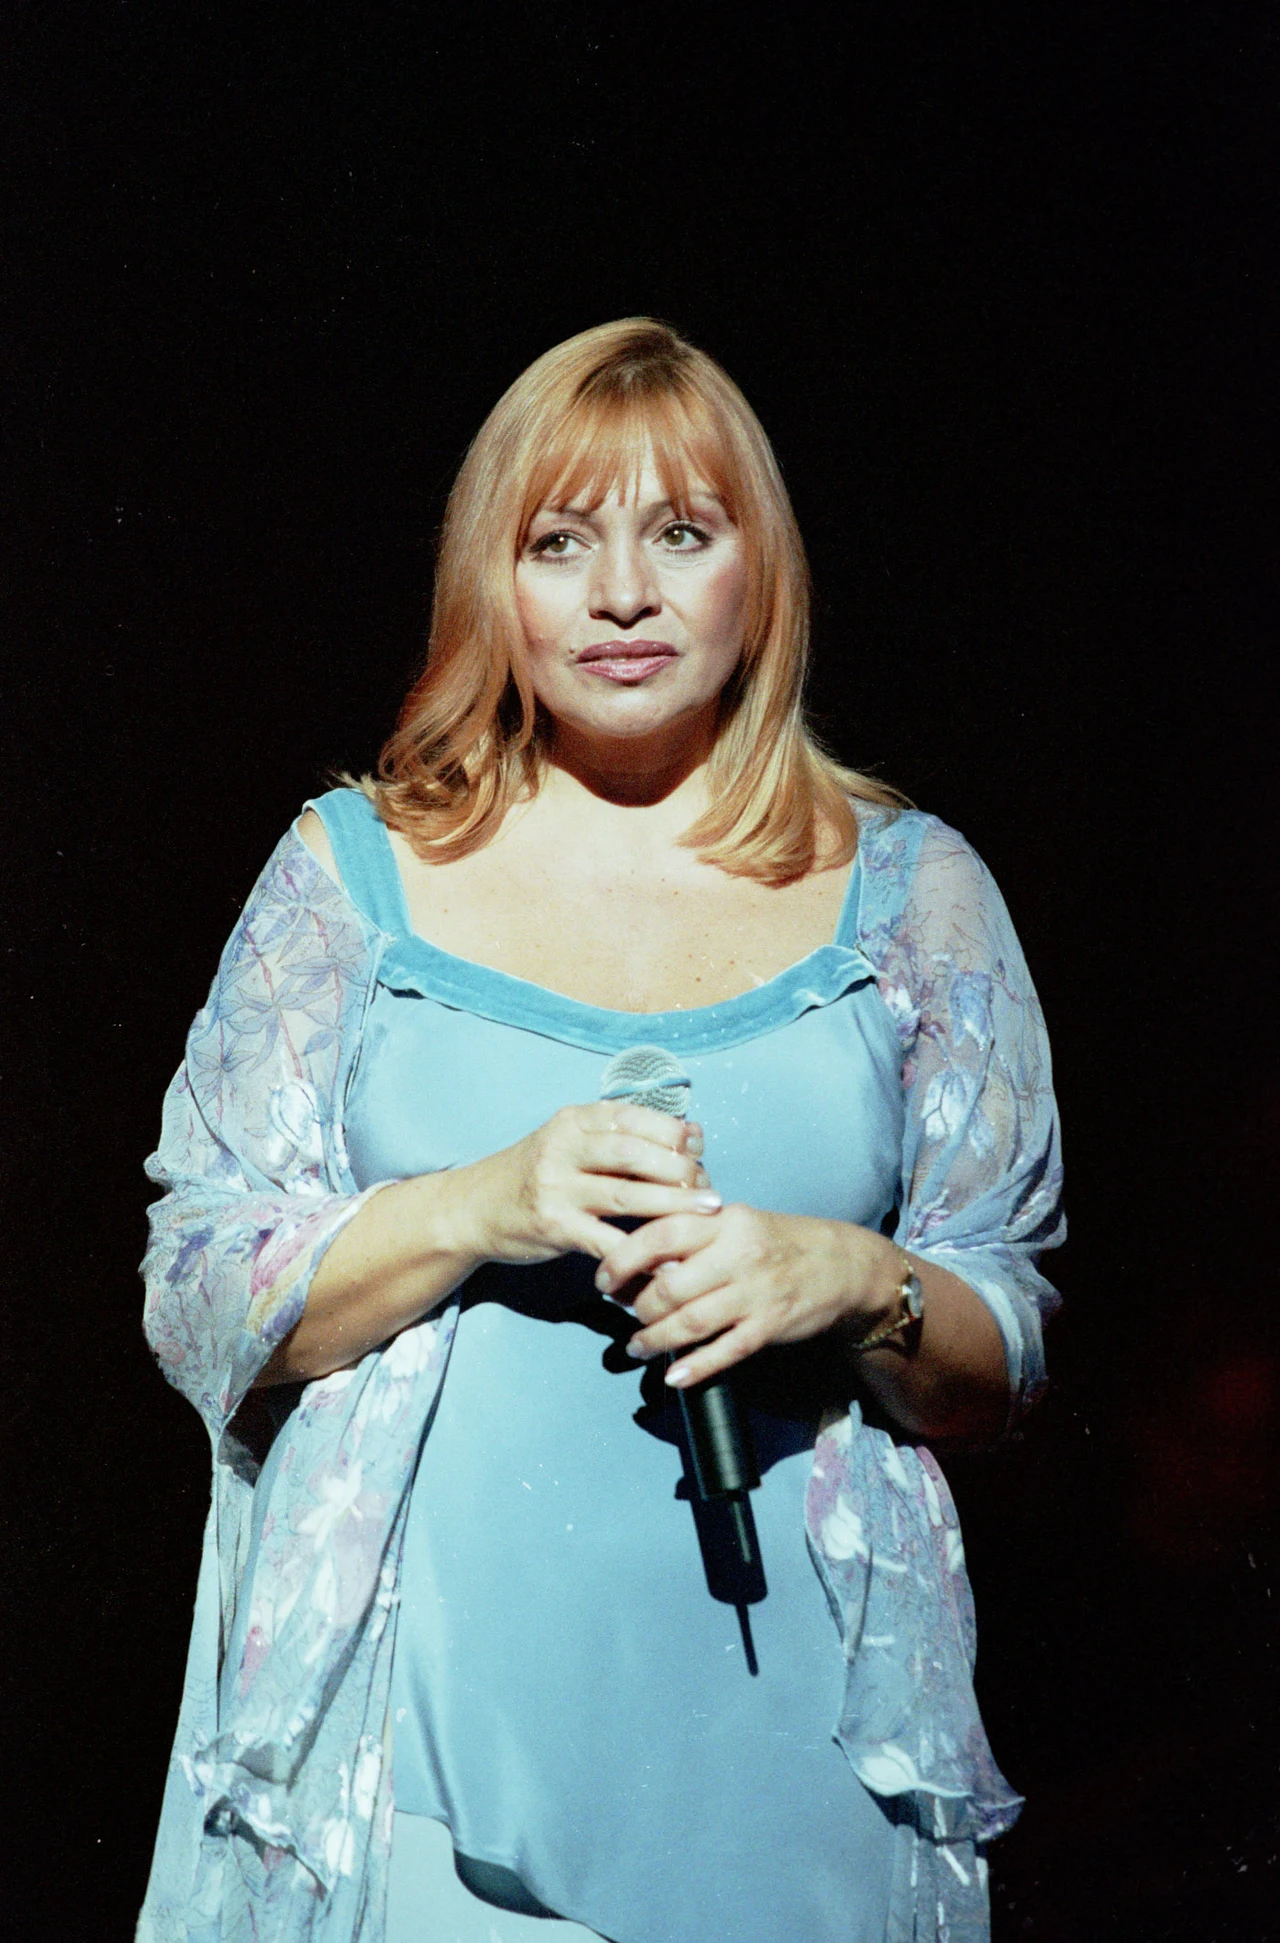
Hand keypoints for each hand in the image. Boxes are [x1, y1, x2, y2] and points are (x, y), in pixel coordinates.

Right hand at [458, 1103, 720, 1267]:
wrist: (475, 1208)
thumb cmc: (536, 1173)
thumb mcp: (570, 1142)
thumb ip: (619, 1139)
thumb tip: (690, 1136)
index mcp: (574, 1120)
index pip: (634, 1117)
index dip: (674, 1132)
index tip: (700, 1149)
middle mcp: (564, 1148)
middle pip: (635, 1154)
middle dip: (680, 1170)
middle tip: (709, 1189)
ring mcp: (557, 1188)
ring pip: (628, 1195)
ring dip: (673, 1207)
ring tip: (706, 1215)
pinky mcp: (554, 1227)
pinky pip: (607, 1242)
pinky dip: (642, 1255)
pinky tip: (669, 1262)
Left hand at [595, 1205, 898, 1386]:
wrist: (843, 1264)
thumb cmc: (776, 1241)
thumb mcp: (735, 1221)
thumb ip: (692, 1234)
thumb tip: (638, 1258)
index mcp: (723, 1222)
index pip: (660, 1235)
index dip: (623, 1259)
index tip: (605, 1279)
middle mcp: (737, 1255)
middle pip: (669, 1287)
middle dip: (637, 1307)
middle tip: (625, 1314)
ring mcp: (755, 1293)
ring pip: (690, 1323)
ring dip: (655, 1340)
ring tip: (637, 1346)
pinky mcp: (769, 1326)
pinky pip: (724, 1352)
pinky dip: (695, 1367)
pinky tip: (674, 1375)